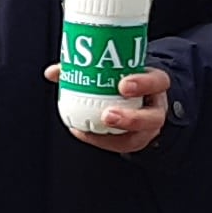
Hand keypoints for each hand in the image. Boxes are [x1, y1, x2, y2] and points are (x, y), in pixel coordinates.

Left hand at [45, 59, 170, 152]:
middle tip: (107, 115)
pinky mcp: (137, 139)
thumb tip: (54, 72)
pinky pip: (121, 144)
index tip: (123, 85)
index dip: (143, 84)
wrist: (142, 97)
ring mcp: (148, 126)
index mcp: (155, 84)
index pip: (158, 82)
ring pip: (140, 135)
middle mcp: (155, 107)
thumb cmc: (126, 80)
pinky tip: (82, 133)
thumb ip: (87, 67)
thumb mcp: (117, 69)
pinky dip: (100, 140)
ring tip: (94, 128)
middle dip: (130, 118)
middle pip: (153, 117)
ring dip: (114, 135)